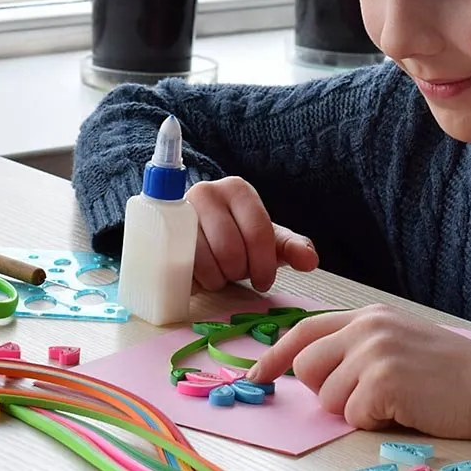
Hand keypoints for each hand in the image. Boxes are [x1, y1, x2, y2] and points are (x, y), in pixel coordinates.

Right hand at [187, 176, 318, 292]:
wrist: (200, 236)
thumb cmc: (239, 237)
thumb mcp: (270, 241)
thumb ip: (293, 248)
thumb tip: (309, 260)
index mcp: (237, 189)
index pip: (258, 231)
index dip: (264, 264)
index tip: (264, 281)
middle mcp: (206, 192)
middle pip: (230, 248)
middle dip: (239, 271)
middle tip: (238, 274)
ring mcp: (179, 212)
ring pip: (206, 260)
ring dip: (219, 278)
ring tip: (221, 274)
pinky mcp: (161, 235)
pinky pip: (184, 268)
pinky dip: (198, 280)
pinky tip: (203, 276)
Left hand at [246, 304, 470, 444]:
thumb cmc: (451, 372)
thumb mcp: (399, 340)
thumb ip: (358, 346)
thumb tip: (313, 370)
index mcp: (369, 315)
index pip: (304, 329)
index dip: (275, 355)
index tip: (259, 376)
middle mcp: (367, 327)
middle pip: (306, 365)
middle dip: (322, 390)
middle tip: (360, 397)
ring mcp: (374, 352)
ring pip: (326, 396)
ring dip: (353, 409)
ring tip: (392, 401)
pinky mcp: (383, 381)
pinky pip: (352, 414)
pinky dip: (373, 421)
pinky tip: (402, 410)